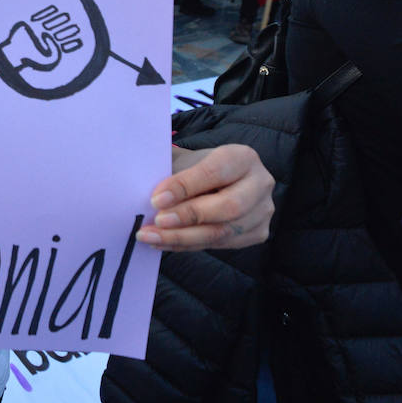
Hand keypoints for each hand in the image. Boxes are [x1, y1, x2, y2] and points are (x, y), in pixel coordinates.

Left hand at [138, 144, 273, 250]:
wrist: (216, 181)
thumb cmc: (196, 168)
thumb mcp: (184, 160)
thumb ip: (168, 169)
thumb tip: (139, 180)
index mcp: (243, 157)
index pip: (215, 172)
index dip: (185, 187)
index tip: (156, 199)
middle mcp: (260, 183)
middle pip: (228, 207)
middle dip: (188, 216)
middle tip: (156, 221)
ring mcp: (262, 212)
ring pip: (223, 231)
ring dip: (182, 237)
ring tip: (150, 236)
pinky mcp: (257, 233)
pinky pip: (219, 245)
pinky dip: (187, 245)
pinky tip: (163, 242)